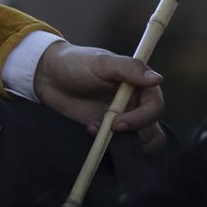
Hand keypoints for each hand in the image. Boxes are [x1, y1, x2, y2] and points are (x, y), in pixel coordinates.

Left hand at [33, 42, 165, 149]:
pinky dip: (109, 143)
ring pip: (141, 138)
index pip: (155, 107)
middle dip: (134, 133)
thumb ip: (129, 68)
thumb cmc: (76, 62)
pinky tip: (90, 128)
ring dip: (124, 141)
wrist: (49, 75)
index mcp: (139, 84)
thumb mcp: (101, 62)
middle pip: (151, 127)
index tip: (119, 122)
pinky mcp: (108, 128)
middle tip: (110, 128)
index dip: (142, 118)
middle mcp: (135, 101)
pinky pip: (119, 143)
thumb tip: (157, 79)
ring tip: (100, 130)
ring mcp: (123, 116)